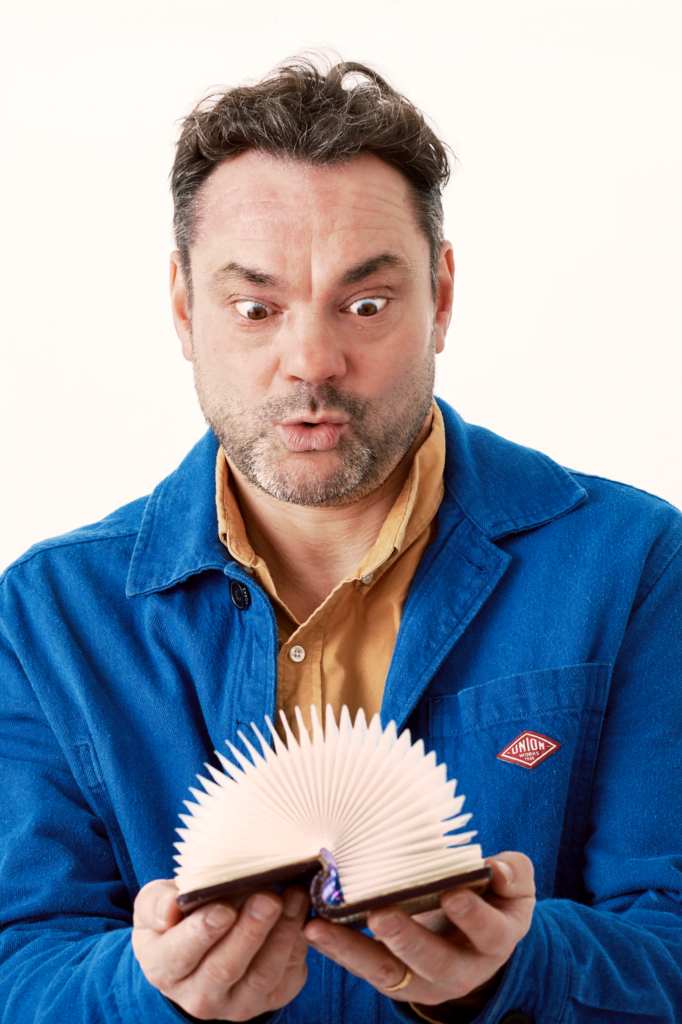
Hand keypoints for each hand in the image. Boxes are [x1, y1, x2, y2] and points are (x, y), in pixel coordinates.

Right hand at [132, 879, 309, 1020]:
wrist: (200, 947)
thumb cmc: (176, 918)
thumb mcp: (153, 903)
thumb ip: (156, 903)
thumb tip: (170, 909)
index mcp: (163, 967)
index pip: (179, 955)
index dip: (202, 933)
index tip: (223, 909)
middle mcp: (198, 996)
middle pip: (225, 968)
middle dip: (250, 931)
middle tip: (267, 899)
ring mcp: (236, 1003)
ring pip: (261, 975)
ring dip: (281, 935)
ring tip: (294, 897)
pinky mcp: (269, 1000)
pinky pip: (287, 977)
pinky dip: (298, 945)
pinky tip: (303, 914)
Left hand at [303, 852, 534, 1008]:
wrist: (476, 940)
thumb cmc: (493, 899)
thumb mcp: (514, 887)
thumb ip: (513, 874)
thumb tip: (498, 869)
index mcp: (495, 941)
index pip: (489, 932)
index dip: (473, 915)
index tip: (453, 895)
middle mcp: (461, 969)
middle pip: (434, 962)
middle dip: (406, 939)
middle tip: (380, 915)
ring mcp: (425, 980)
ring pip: (388, 972)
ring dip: (352, 950)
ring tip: (321, 929)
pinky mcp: (395, 979)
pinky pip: (364, 968)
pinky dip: (338, 950)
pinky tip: (313, 929)